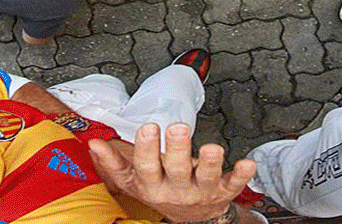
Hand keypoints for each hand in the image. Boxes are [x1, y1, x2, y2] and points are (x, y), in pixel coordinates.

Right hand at [89, 123, 255, 223]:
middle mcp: (177, 189)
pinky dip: (241, 175)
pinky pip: (233, 184)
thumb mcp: (134, 182)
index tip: (148, 126)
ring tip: (211, 147)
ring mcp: (201, 191)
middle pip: (176, 169)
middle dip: (178, 148)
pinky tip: (248, 163)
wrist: (192, 219)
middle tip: (178, 127)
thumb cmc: (160, 190)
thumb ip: (114, 163)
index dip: (147, 147)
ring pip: (206, 177)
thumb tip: (93, 143)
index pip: (147, 166)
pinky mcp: (223, 191)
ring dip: (210, 162)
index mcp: (153, 184)